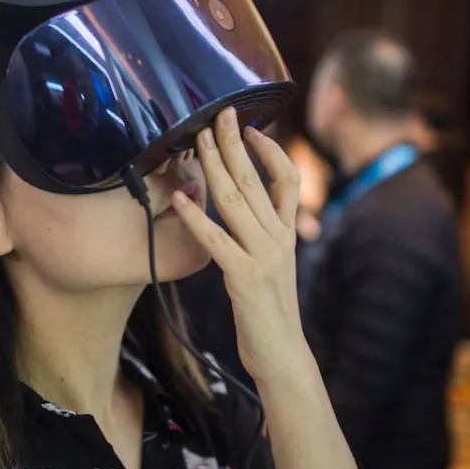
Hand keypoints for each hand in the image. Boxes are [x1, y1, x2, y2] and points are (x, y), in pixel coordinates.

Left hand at [172, 108, 313, 385]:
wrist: (282, 354)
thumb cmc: (269, 311)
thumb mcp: (272, 265)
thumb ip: (262, 236)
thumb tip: (244, 208)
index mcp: (288, 234)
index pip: (287, 181)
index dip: (270, 151)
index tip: (251, 128)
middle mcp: (279, 239)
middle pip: (255, 180)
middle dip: (234, 143)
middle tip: (218, 114)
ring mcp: (263, 256)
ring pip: (236, 201)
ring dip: (214, 167)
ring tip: (197, 140)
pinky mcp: (244, 277)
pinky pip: (217, 240)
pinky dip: (197, 217)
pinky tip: (181, 199)